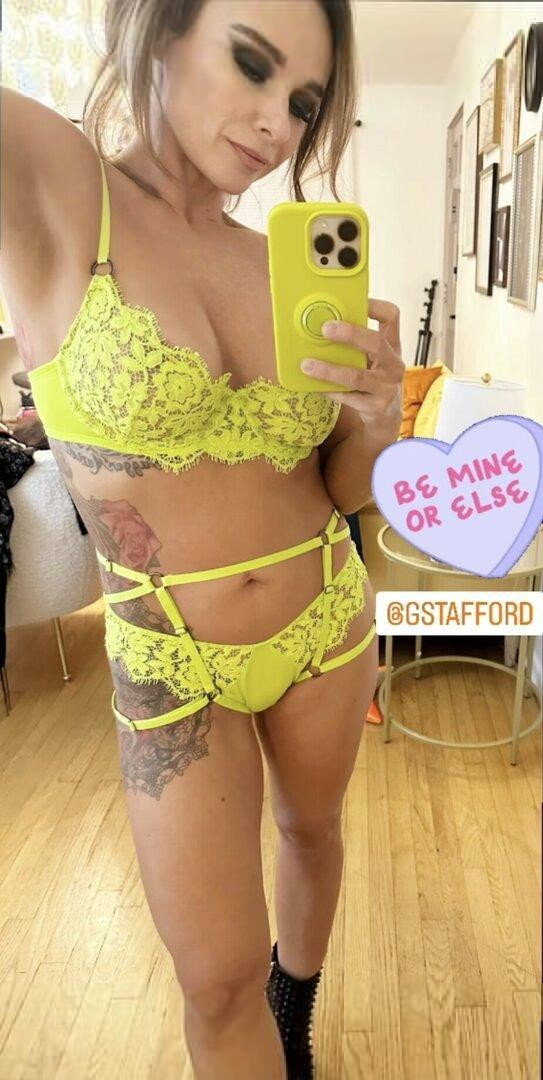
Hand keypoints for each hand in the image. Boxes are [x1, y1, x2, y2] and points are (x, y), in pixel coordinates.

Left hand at [300, 299, 404, 426]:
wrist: (387, 416)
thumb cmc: (373, 379)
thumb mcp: (373, 359)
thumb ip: (356, 345)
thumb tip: (321, 326)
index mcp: (392, 345)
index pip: (391, 317)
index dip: (374, 306)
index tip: (355, 300)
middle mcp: (393, 364)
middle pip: (376, 343)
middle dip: (350, 334)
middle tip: (325, 329)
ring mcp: (387, 387)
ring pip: (357, 376)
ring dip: (329, 370)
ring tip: (307, 365)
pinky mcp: (377, 407)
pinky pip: (348, 397)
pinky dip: (329, 391)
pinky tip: (315, 386)